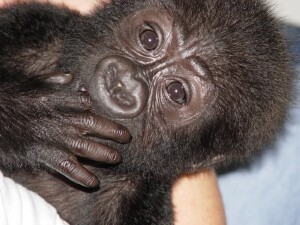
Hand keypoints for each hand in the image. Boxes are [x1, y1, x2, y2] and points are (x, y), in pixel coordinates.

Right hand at [3, 72, 129, 187]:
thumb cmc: (12, 98)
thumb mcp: (34, 84)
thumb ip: (54, 80)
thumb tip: (70, 77)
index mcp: (63, 102)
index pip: (88, 106)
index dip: (99, 111)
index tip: (103, 115)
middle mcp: (66, 121)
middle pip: (96, 127)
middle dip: (114, 133)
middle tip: (126, 138)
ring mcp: (59, 140)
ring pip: (89, 149)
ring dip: (105, 154)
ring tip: (117, 158)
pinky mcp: (49, 157)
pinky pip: (70, 169)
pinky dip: (83, 177)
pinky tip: (94, 183)